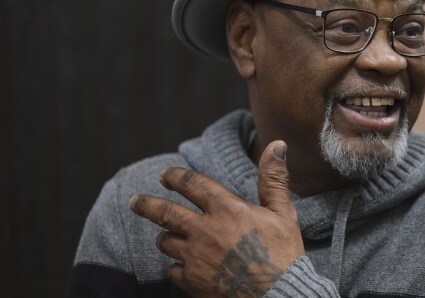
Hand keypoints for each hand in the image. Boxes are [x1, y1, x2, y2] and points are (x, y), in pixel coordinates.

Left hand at [129, 140, 304, 296]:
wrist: (280, 295)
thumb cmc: (284, 254)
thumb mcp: (283, 212)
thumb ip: (273, 178)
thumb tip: (277, 146)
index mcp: (227, 209)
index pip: (191, 183)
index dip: (175, 176)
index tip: (165, 175)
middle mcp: (205, 230)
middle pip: (165, 212)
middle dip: (146, 204)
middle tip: (135, 201)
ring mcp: (196, 257)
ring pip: (165, 241)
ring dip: (165, 236)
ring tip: (165, 235)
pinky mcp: (193, 281)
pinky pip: (172, 270)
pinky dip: (175, 266)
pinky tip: (181, 265)